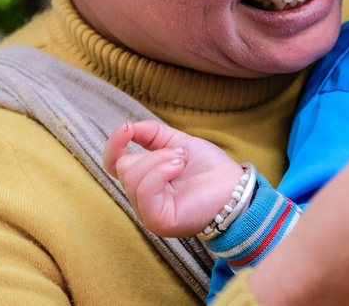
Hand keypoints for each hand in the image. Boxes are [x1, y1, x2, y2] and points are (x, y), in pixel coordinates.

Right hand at [103, 120, 243, 237]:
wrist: (235, 188)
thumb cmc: (210, 169)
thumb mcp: (179, 143)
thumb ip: (152, 134)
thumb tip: (128, 126)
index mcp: (145, 181)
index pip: (114, 164)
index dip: (114, 144)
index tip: (126, 128)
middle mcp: (143, 199)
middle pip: (124, 168)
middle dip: (153, 153)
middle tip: (181, 155)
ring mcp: (148, 213)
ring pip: (132, 177)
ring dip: (159, 160)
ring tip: (182, 162)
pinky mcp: (158, 220)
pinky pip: (144, 190)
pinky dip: (160, 172)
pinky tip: (178, 167)